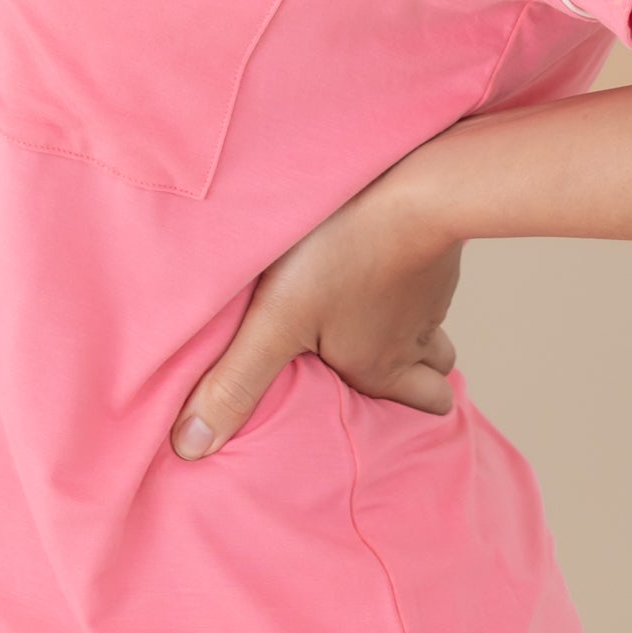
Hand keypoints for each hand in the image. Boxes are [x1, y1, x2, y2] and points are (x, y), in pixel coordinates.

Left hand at [170, 163, 460, 457]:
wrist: (411, 184)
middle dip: (421, 381)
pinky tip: (381, 263)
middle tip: (391, 375)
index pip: (423, 406)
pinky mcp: (432, 246)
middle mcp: (415, 336)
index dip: (408, 417)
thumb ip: (237, 381)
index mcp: (381, 365)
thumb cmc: (341, 253)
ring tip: (381, 323)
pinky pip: (430, 278)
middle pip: (439, 374)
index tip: (383, 420)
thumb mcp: (276, 322)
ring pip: (434, 326)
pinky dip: (410, 281)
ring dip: (413, 331)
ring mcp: (431, 290)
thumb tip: (192, 447)